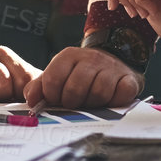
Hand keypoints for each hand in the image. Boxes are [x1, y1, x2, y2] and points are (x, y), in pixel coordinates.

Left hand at [24, 46, 143, 108]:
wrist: (114, 61)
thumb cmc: (81, 74)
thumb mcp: (58, 75)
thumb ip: (39, 87)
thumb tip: (31, 100)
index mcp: (68, 56)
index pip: (52, 80)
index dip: (52, 96)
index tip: (56, 100)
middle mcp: (90, 58)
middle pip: (74, 90)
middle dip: (72, 103)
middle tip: (75, 103)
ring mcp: (111, 67)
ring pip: (97, 94)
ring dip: (93, 104)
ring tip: (92, 100)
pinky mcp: (129, 78)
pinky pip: (120, 95)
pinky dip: (114, 101)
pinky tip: (110, 99)